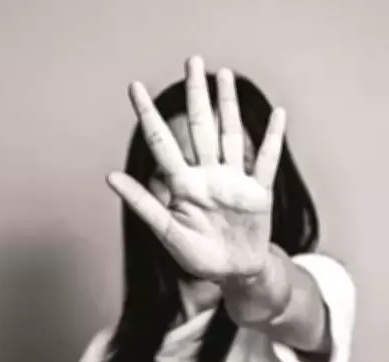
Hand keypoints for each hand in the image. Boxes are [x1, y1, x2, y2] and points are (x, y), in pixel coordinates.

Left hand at [107, 56, 286, 281]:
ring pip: (230, 134)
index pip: (162, 141)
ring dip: (228, 105)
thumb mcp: (166, 232)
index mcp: (183, 184)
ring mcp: (234, 180)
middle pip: (201, 126)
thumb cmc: (197, 256)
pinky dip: (272, 139)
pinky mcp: (258, 192)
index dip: (148, 114)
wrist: (233, 274)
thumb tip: (110, 176)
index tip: (134, 86)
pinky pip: (266, 161)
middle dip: (196, 94)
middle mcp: (207, 175)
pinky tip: (278, 114)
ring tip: (224, 75)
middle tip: (193, 61)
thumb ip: (143, 203)